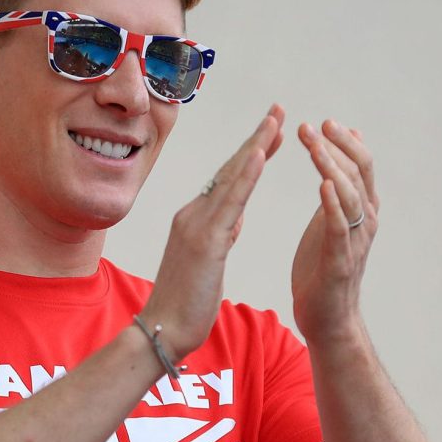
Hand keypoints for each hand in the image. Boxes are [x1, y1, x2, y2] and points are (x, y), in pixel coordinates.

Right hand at [142, 104, 285, 360]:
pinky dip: (246, 176)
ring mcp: (196, 225)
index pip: (228, 180)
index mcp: (195, 220)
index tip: (272, 133)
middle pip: (230, 170)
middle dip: (256, 139)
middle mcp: (193, 214)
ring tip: (276, 121)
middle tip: (278, 110)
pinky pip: (230, 202)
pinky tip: (260, 155)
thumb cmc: (184, 304)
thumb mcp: (207, 263)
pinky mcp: (205, 241)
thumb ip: (219, 236)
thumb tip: (234, 219)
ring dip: (255, 146)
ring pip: (231, 179)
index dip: (251, 154)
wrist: (162, 330)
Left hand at [291, 120, 379, 344]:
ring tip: (314, 145)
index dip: (343, 141)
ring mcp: (354, 242)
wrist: (326, 319)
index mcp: (360, 210)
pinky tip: (322, 185)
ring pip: (348, 195)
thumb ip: (340, 187)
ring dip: (330, 166)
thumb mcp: (331, 221)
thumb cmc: (323, 268)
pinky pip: (339, 229)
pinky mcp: (339, 262)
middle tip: (315, 124)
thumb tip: (346, 151)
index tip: (322, 122)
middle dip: (337, 146)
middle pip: (358, 173)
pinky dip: (332, 205)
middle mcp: (364, 222)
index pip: (358, 165)